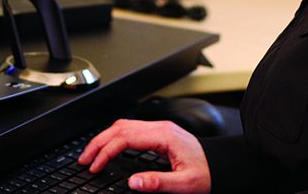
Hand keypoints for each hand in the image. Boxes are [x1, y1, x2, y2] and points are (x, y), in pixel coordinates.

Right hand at [78, 119, 211, 192]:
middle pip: (120, 127)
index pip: (125, 137)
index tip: (94, 165)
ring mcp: (159, 128)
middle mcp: (160, 127)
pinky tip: (110, 147)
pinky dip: (115, 136)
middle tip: (84, 159)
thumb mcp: (185, 184)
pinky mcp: (160, 132)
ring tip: (92, 154)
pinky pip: (131, 128)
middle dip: (98, 142)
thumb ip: (159, 183)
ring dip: (105, 137)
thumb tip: (133, 182)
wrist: (223, 164)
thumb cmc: (208, 172)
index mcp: (164, 135)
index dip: (106, 151)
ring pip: (124, 125)